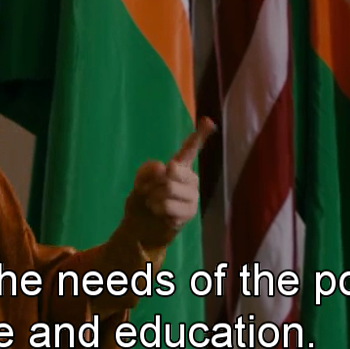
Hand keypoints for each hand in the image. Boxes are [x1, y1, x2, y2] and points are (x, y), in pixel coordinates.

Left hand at [122, 117, 216, 248]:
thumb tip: (165, 167)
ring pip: (168, 190)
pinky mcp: (189, 214)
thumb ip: (148, 170)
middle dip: (154, 183)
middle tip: (150, 192)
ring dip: (153, 199)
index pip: (191, 149)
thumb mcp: (140, 181)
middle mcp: (191, 180)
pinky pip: (167, 208)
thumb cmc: (143, 200)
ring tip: (154, 205)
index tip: (209, 120)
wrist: (141, 228)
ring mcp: (192, 197)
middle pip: (172, 172)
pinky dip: (157, 211)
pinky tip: (161, 216)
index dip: (200, 134)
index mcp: (180, 167)